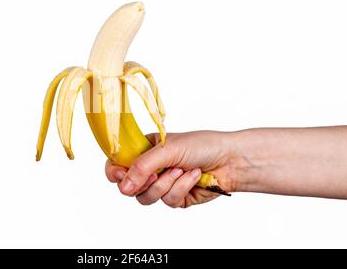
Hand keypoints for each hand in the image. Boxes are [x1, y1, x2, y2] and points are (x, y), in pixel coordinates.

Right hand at [105, 131, 240, 207]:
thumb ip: (143, 166)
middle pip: (129, 187)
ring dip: (166, 184)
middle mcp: (151, 168)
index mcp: (145, 150)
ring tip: (181, 170)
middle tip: (157, 172)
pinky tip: (193, 176)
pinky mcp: (176, 198)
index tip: (121, 176)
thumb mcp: (168, 149)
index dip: (115, 172)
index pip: (118, 164)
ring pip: (147, 198)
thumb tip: (123, 188)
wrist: (230, 160)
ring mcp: (163, 184)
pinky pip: (168, 200)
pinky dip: (181, 188)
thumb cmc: (202, 145)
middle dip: (145, 181)